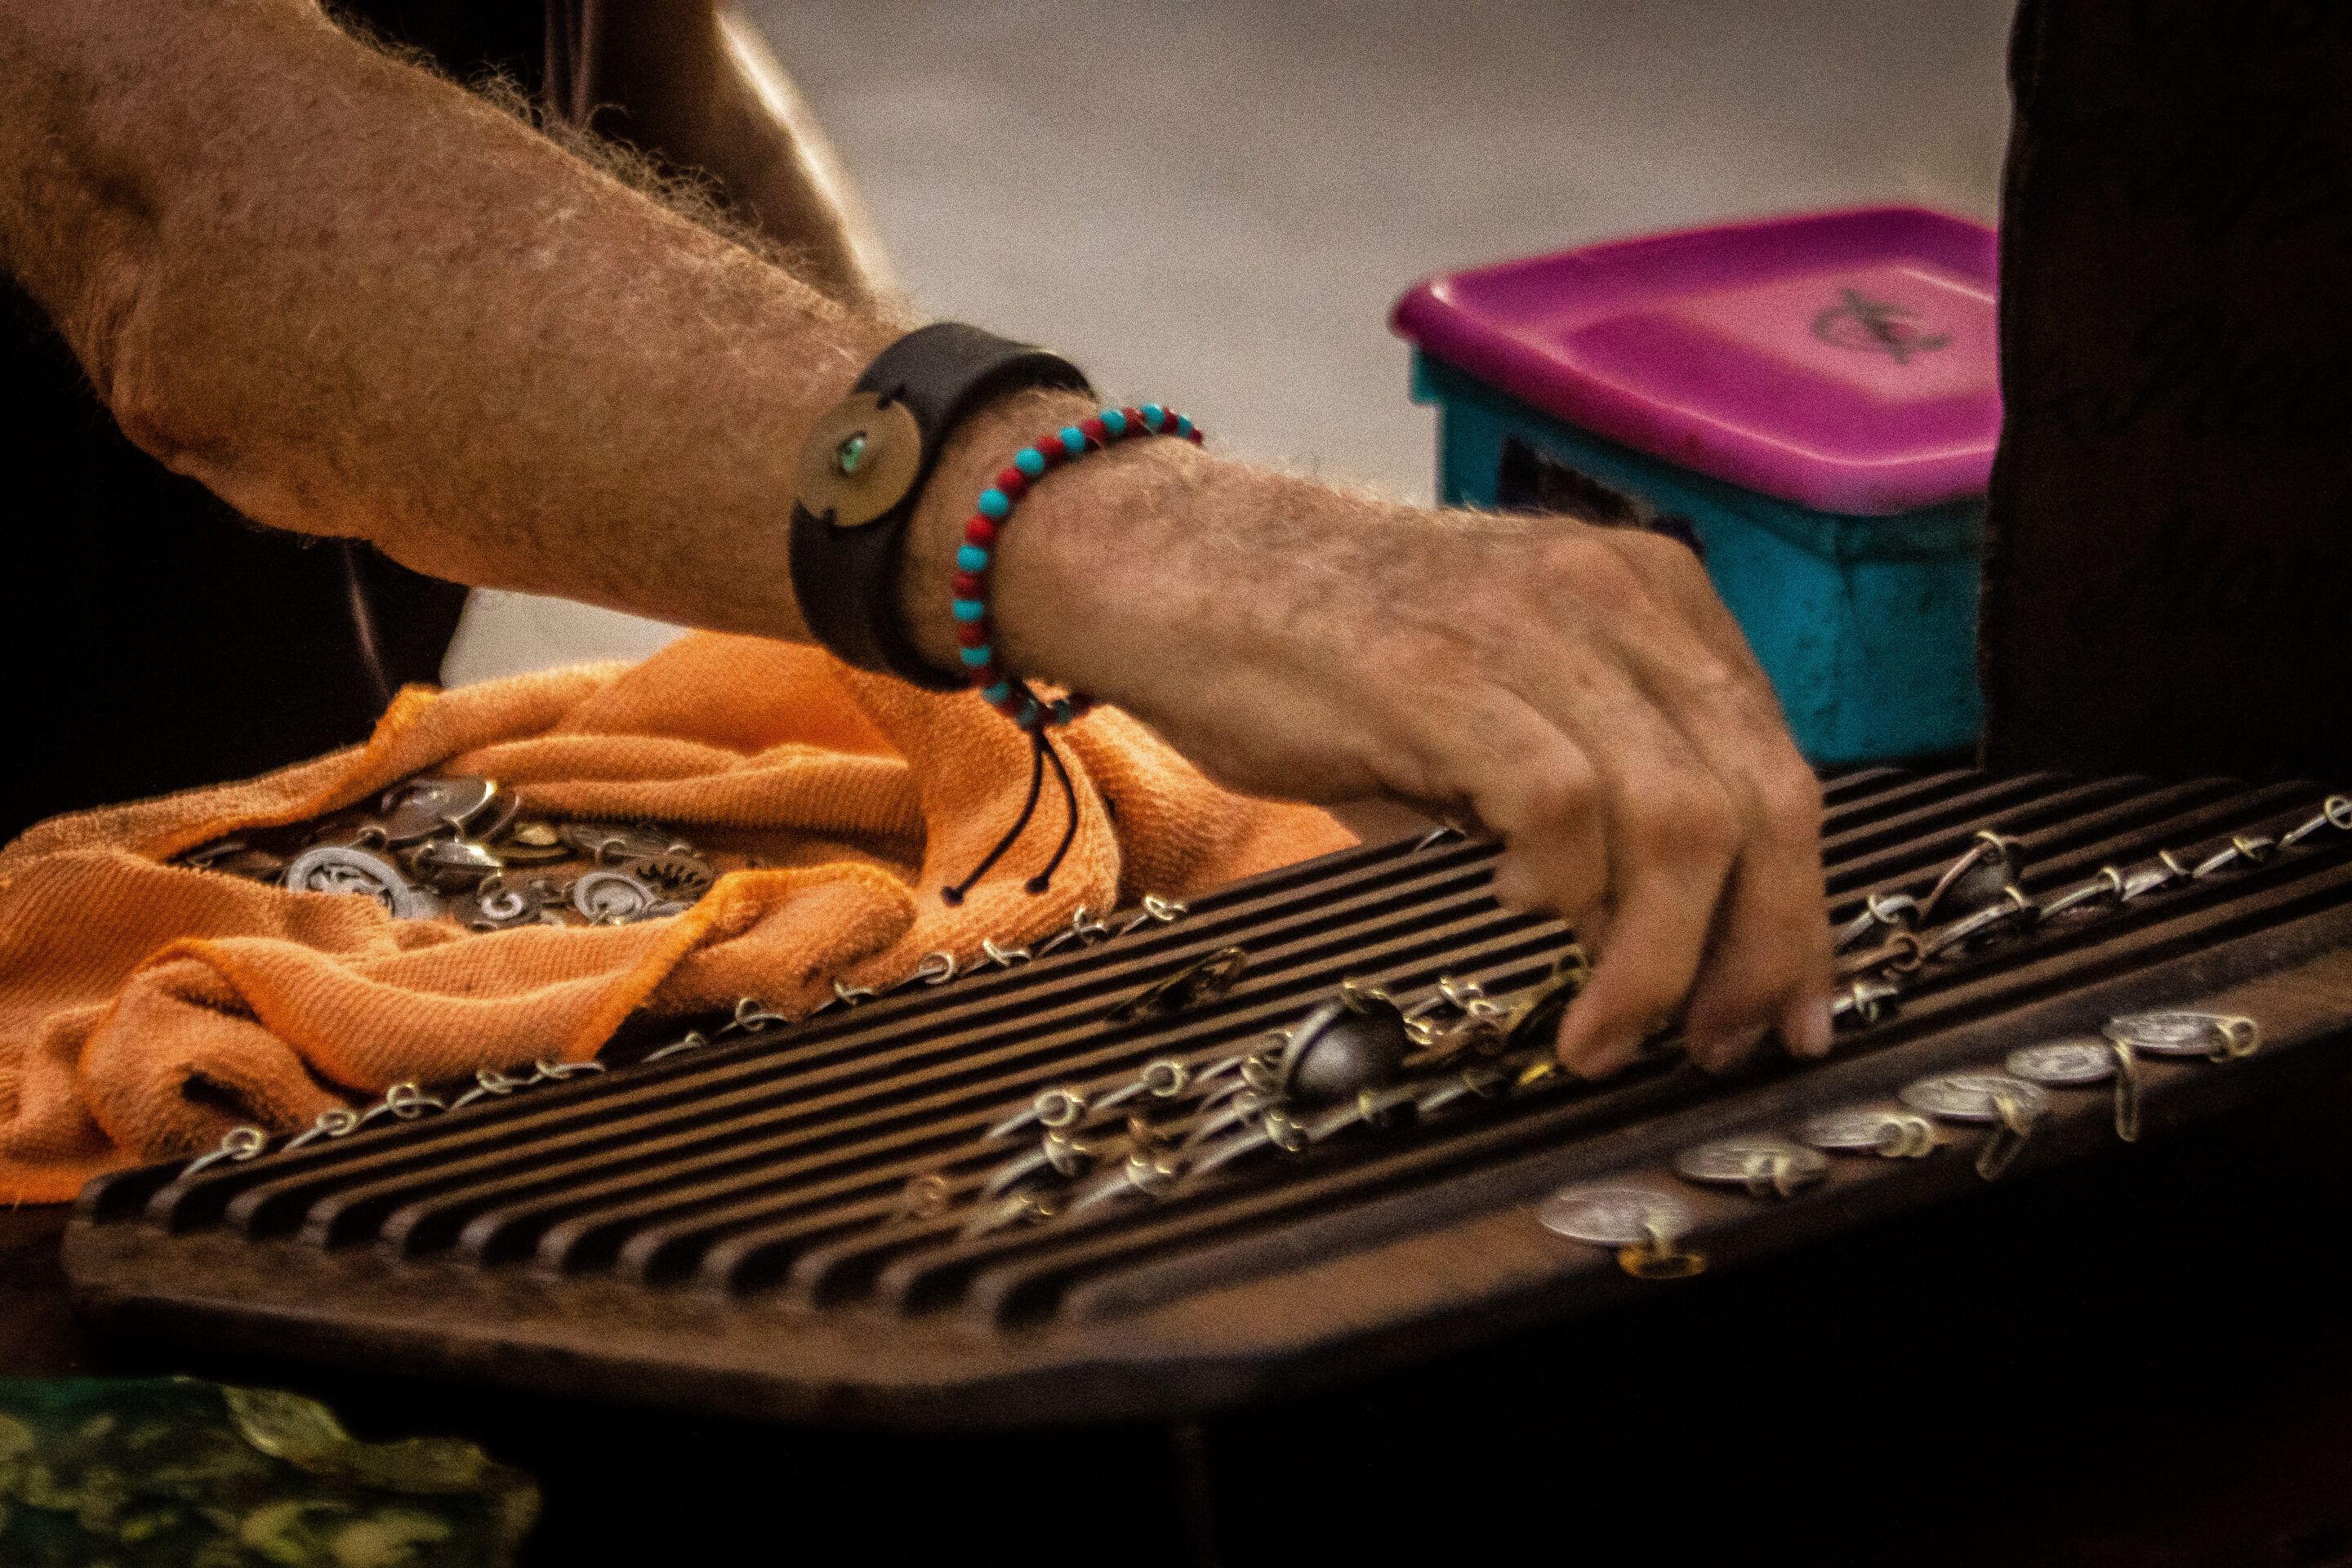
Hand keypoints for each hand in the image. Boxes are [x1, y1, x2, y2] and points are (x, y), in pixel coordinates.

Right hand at [939, 424, 1834, 1077]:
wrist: (1173, 567)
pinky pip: (1562, 809)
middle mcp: (1612, 596)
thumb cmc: (1325, 650)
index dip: (1799, 906)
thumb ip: (1597, 784)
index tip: (1782, 1005)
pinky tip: (1512, 913)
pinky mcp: (1441, 670)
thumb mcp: (1499, 698)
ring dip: (1656, 959)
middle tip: (1717, 1040)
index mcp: (1647, 596)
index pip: (1779, 767)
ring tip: (1603, 1029)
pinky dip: (1561, 896)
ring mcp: (1531, 626)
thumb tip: (1669, 935)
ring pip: (1680, 819)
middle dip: (1758, 949)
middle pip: (1761, 799)